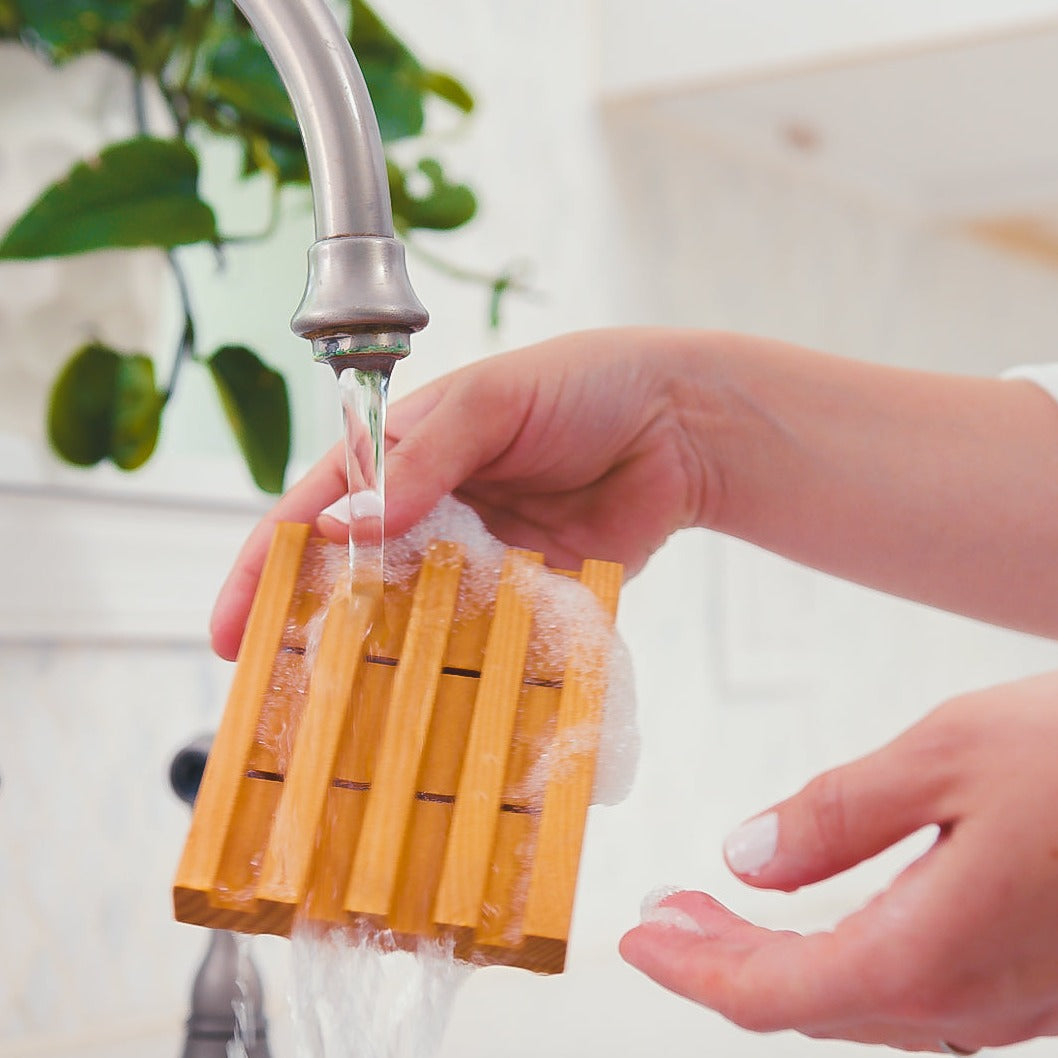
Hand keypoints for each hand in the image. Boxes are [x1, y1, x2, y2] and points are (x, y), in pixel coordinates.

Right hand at [210, 328, 715, 659]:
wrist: (679, 426)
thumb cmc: (579, 387)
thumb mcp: (488, 403)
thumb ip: (421, 464)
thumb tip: (345, 527)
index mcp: (400, 454)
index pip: (315, 510)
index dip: (266, 566)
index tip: (227, 626)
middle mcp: (428, 512)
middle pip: (354, 577)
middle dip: (311, 626)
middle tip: (270, 689)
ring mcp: (475, 559)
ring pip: (412, 617)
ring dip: (381, 658)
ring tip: (339, 714)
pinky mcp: (525, 594)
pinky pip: (481, 637)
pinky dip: (457, 666)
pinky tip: (431, 704)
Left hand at [620, 670, 1057, 1051]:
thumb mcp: (943, 756)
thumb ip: (836, 817)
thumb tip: (748, 861)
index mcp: (928, 955)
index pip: (772, 992)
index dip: (692, 969)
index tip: (637, 937)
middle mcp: (968, 1000)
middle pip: (807, 1005)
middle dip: (720, 961)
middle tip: (661, 915)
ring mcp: (1010, 1000)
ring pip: (859, 1001)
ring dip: (775, 959)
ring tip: (715, 909)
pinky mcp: (1035, 975)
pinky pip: (912, 987)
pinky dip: (840, 956)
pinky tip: (821, 917)